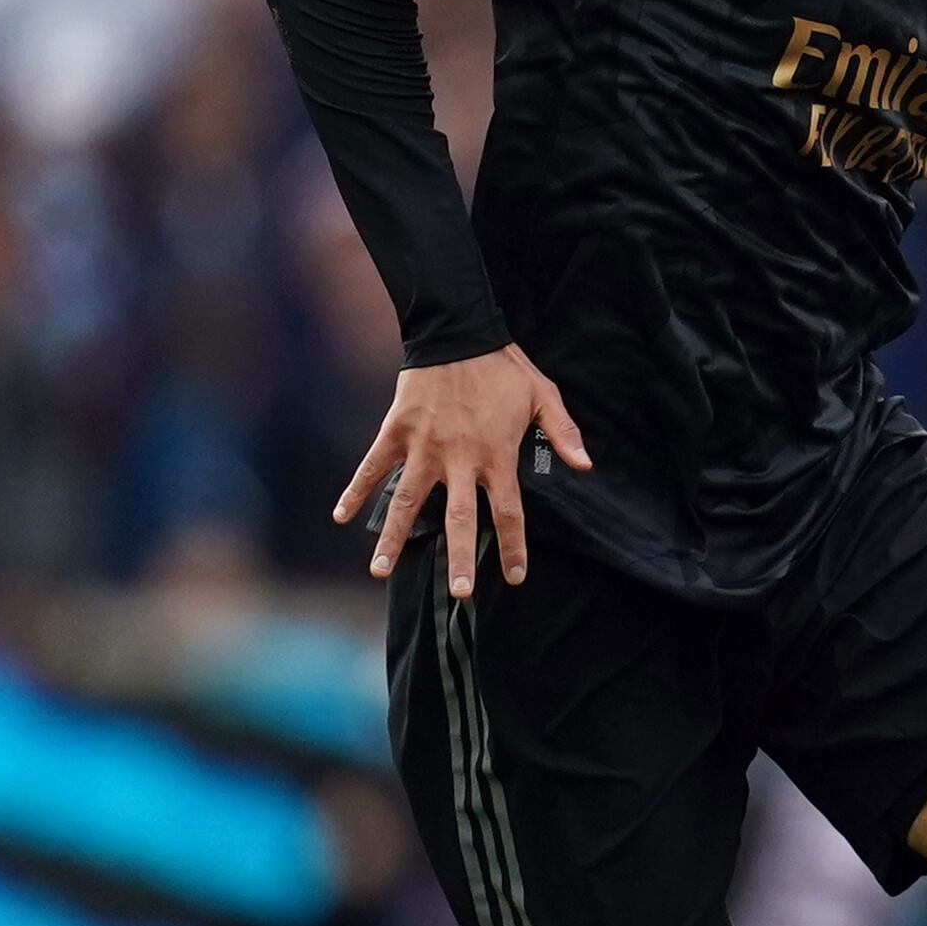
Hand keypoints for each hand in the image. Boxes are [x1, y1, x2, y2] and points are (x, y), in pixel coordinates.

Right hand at [336, 343, 593, 595]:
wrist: (457, 332)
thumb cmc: (504, 367)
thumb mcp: (544, 395)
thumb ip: (563, 433)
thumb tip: (585, 466)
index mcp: (497, 456)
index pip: (508, 513)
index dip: (512, 547)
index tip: (514, 576)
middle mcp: (459, 459)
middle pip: (458, 519)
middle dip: (458, 558)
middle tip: (460, 594)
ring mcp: (424, 448)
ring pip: (406, 502)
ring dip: (393, 538)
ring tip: (380, 571)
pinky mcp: (396, 432)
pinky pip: (373, 466)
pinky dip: (355, 489)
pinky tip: (341, 517)